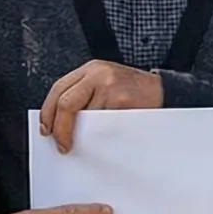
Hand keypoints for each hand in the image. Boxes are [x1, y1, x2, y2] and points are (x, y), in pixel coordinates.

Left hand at [38, 60, 164, 152]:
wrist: (166, 91)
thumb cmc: (134, 93)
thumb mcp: (106, 85)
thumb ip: (84, 96)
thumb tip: (59, 122)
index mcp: (90, 70)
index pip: (58, 89)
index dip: (48, 112)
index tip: (46, 129)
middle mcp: (98, 74)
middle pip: (65, 102)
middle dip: (59, 128)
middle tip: (60, 143)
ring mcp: (110, 86)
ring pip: (83, 116)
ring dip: (80, 134)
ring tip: (82, 143)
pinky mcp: (120, 100)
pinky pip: (101, 124)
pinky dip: (97, 136)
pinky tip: (101, 139)